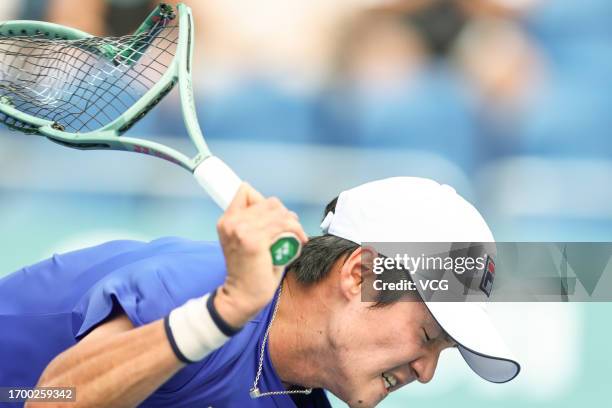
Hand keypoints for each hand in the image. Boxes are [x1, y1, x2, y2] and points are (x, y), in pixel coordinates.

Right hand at [214, 183, 307, 327]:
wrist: (242, 296)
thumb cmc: (250, 271)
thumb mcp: (245, 241)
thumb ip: (254, 222)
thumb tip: (276, 207)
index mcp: (226, 220)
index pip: (245, 192)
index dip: (264, 202)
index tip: (275, 218)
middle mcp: (231, 222)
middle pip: (269, 202)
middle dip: (285, 214)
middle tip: (292, 230)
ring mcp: (241, 230)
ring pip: (279, 212)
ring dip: (293, 223)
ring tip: (297, 236)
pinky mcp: (254, 241)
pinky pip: (284, 225)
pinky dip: (296, 230)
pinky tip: (300, 240)